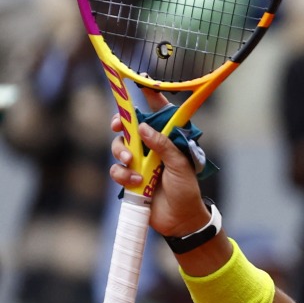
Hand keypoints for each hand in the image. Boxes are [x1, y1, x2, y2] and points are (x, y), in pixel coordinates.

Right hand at [109, 89, 209, 236]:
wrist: (180, 220)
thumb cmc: (186, 190)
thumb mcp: (180, 165)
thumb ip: (162, 146)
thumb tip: (143, 127)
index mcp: (170, 140)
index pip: (161, 113)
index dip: (151, 97)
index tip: (141, 82)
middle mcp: (153, 147)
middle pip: (131, 127)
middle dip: (121, 125)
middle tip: (117, 126)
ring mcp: (141, 162)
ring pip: (119, 147)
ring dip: (122, 154)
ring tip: (132, 166)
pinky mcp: (131, 178)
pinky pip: (117, 169)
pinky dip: (122, 175)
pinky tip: (135, 183)